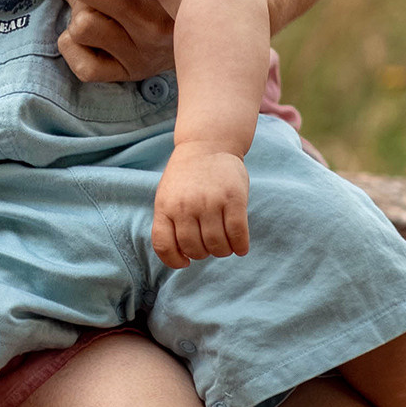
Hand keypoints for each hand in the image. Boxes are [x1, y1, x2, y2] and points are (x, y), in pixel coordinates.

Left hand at [152, 144, 250, 266]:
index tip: (185, 262)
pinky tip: (240, 247)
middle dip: (203, 254)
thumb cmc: (187, 176)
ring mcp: (210, 202)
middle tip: (210, 246)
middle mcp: (186, 206)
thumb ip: (171, 220)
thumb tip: (181, 255)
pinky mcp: (234, 199)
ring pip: (216, 245)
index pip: (164, 245)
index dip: (174, 261)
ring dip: (222, 251)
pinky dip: (240, 246)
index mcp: (165, 206)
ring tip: (225, 245)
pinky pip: (237, 234)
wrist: (208, 144)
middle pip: (194, 249)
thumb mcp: (168, 195)